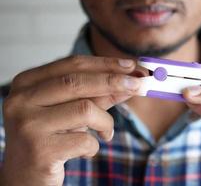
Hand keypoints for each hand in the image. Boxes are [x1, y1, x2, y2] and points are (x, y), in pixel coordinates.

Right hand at [0, 55, 140, 185]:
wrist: (26, 177)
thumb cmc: (53, 138)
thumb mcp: (74, 111)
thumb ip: (99, 94)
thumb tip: (133, 78)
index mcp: (27, 83)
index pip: (72, 65)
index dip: (105, 64)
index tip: (132, 65)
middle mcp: (21, 100)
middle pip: (78, 82)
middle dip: (115, 82)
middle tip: (140, 85)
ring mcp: (28, 125)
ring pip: (85, 110)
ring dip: (105, 122)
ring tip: (105, 132)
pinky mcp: (39, 150)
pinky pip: (85, 140)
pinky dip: (94, 146)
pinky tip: (87, 150)